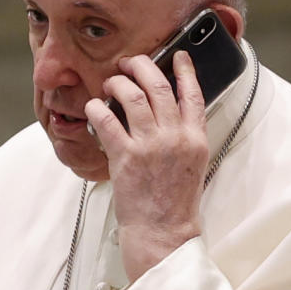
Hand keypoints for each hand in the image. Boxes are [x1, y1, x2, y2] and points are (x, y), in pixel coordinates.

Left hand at [85, 49, 208, 281]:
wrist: (163, 233)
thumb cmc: (175, 204)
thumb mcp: (192, 166)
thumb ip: (185, 137)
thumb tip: (168, 113)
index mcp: (196, 139)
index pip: (194, 93)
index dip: (185, 70)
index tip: (177, 56)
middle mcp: (176, 137)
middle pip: (159, 86)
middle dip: (142, 66)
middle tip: (130, 63)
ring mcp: (151, 146)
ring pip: (133, 96)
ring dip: (118, 83)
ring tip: (110, 83)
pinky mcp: (126, 157)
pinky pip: (108, 120)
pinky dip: (98, 108)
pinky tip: (94, 107)